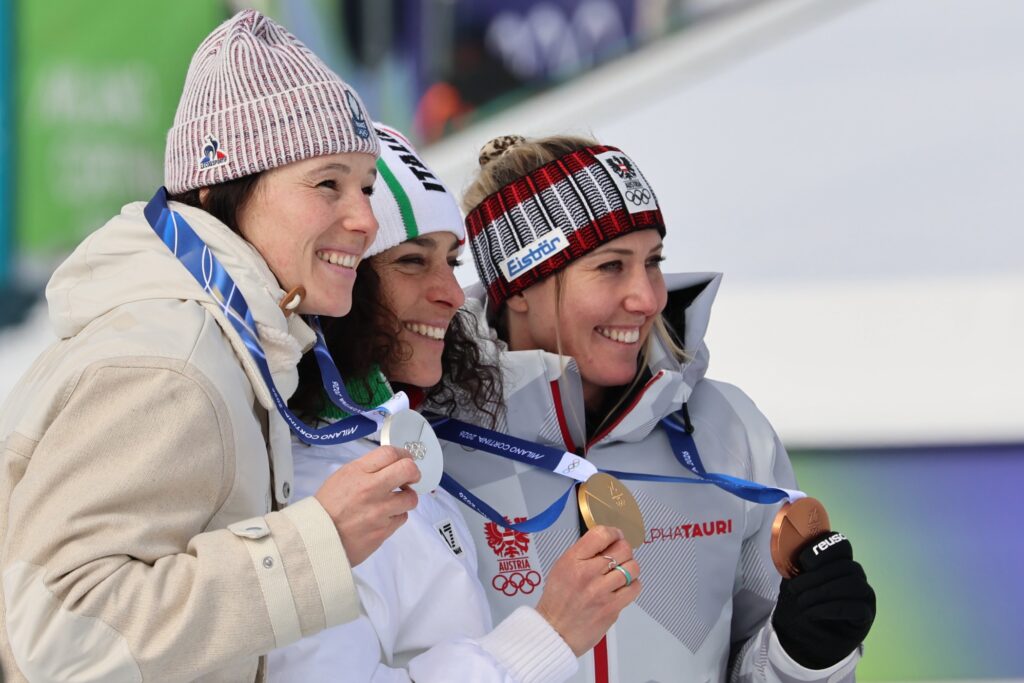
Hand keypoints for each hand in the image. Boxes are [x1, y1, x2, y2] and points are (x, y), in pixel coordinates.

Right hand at [314, 445, 419, 565]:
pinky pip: (402, 518)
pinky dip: (396, 516)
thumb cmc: (327, 508)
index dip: (403, 454)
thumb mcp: (341, 477)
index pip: (390, 453)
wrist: (317, 538)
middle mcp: (370, 489)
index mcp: (357, 472)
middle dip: (413, 472)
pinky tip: (385, 516)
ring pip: (411, 498)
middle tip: (410, 477)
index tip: (405, 459)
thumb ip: (366, 469)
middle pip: (407, 469)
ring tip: (396, 501)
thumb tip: (389, 465)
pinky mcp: (383, 530)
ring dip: (406, 498)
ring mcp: (379, 511)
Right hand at [535, 526, 640, 655]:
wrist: (555, 631)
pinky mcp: (612, 608)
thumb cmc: (557, 601)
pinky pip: (634, 588)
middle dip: (624, 550)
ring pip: (632, 568)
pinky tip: (622, 588)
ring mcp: (601, 592)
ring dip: (629, 568)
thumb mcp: (562, 567)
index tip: (616, 536)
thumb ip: (584, 553)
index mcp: (573, 560)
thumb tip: (607, 541)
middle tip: (620, 555)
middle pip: (622, 549)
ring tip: (621, 573)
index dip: (614, 532)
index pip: (601, 534)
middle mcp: (588, 574)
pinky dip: (632, 585)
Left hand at [772, 531, 875, 669]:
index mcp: (838, 562)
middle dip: (817, 577)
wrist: (803, 637)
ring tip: (803, 603)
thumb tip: (789, 553)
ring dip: (823, 592)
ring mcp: (864, 595)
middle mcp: (856, 576)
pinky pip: (855, 607)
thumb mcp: (794, 581)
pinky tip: (812, 613)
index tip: (803, 562)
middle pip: (846, 566)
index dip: (824, 549)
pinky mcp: (865, 616)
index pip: (841, 545)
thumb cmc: (801, 605)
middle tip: (795, 590)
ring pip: (853, 584)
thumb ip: (797, 567)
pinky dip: (830, 609)